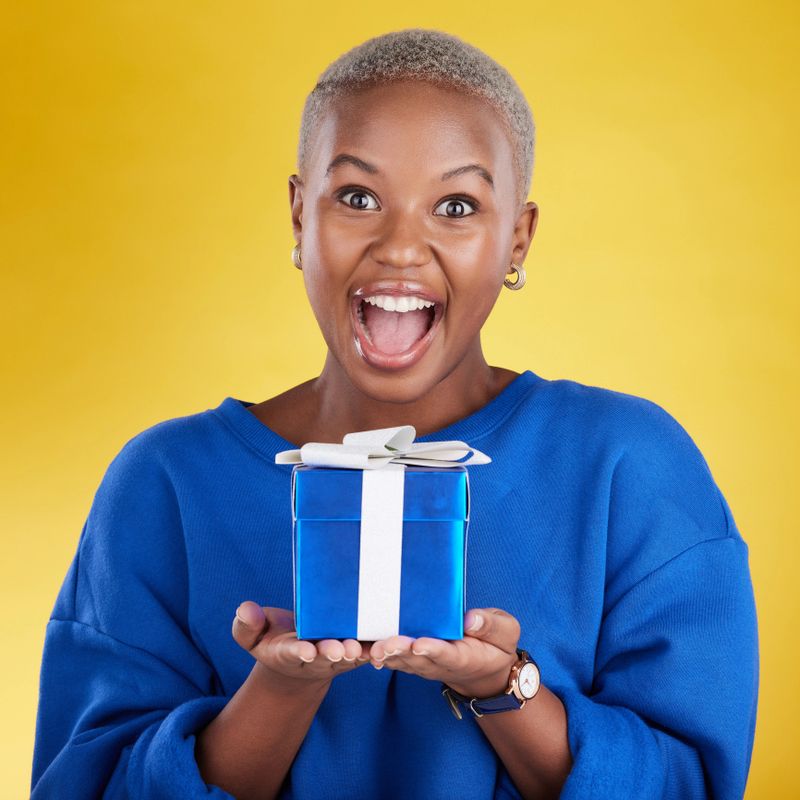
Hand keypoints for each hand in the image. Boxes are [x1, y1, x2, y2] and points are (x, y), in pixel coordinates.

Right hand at [232, 601, 372, 688]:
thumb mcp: (253, 635)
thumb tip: (245, 610)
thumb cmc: (274, 638)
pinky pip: (370, 649)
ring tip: (359, 648)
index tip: (305, 651)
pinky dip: (378, 647)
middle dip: (332, 653)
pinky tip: (388, 641)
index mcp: (289, 653)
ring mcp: (339, 655)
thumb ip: (246, 625)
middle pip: (326, 657)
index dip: (300, 652)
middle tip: (339, 649)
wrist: (302, 653)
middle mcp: (317, 658)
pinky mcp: (357, 649)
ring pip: (350, 656)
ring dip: (356, 653)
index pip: (294, 654)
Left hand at [369, 607, 520, 697]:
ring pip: (400, 660)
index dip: (433, 650)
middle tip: (386, 644)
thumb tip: (471, 619)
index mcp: (464, 656)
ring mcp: (422, 663)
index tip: (420, 644)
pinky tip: (360, 646)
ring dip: (385, 654)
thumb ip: (491, 625)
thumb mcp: (505, 632)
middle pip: (416, 659)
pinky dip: (376, 652)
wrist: (484, 669)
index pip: (447, 655)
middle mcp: (438, 663)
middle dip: (401, 651)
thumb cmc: (495, 645)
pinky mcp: (410, 658)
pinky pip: (391, 656)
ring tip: (371, 647)